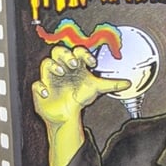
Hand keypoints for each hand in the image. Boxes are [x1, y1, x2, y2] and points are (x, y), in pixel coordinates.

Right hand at [32, 45, 130, 165]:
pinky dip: (40, 87)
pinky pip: (37, 84)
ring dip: (53, 66)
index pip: (77, 52)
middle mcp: (62, 68)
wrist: (67, 113)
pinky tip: (46, 92)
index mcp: (75, 65)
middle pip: (58, 51)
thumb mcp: (97, 89)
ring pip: (46, 63)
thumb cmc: (80, 96)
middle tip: (73, 64)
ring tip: (61, 72)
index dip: (84, 54)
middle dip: (65, 55)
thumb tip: (128, 83)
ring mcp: (51, 78)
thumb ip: (111, 84)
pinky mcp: (42, 89)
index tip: (92, 63)